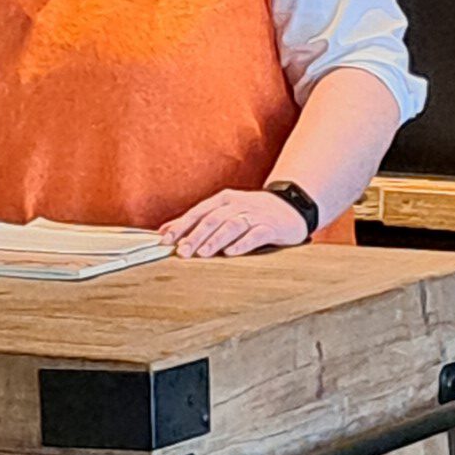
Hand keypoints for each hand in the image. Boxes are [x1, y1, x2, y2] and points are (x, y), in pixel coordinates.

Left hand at [158, 188, 308, 257]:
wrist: (290, 206)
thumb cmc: (251, 212)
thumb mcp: (224, 211)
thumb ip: (196, 221)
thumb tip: (163, 232)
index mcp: (223, 200)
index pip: (198, 212)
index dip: (181, 225)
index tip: (166, 240)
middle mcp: (237, 204)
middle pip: (212, 219)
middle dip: (195, 235)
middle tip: (182, 252)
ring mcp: (254, 214)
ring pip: (231, 225)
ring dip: (215, 240)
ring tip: (203, 254)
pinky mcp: (271, 226)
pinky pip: (255, 234)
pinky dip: (242, 243)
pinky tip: (231, 253)